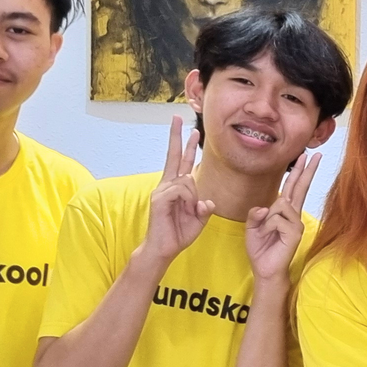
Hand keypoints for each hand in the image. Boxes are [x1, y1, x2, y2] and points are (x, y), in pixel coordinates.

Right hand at [141, 117, 214, 265]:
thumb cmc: (178, 234)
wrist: (163, 249)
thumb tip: (207, 202)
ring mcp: (161, 190)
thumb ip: (203, 208)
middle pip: (174, 156)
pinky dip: (188, 202)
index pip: (181, 162)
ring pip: (188, 180)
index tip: (190, 130)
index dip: (185, 146)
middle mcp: (166, 185)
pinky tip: (183, 211)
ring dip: (193, 197)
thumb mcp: (198, 220)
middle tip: (177, 117)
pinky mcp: (159, 198)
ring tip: (187, 212)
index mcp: (175, 188)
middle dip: (177, 136)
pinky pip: (182, 191)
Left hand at [246, 150, 321, 283]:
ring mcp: (296, 223)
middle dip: (306, 170)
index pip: (293, 187)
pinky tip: (270, 237)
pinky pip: (276, 219)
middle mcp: (293, 215)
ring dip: (266, 220)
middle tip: (316, 154)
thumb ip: (257, 213)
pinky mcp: (295, 232)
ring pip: (279, 205)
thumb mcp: (252, 227)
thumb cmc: (261, 249)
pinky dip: (267, 227)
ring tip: (266, 234)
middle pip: (300, 188)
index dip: (299, 172)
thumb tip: (266, 207)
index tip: (306, 157)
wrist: (265, 269)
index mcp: (284, 212)